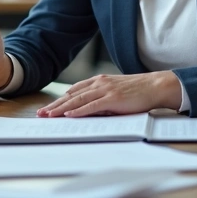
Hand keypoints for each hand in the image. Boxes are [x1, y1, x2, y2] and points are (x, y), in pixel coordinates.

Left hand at [37, 72, 183, 116]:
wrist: (155, 86)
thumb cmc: (138, 91)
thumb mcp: (116, 92)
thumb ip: (101, 99)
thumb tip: (88, 110)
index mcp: (98, 81)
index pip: (74, 91)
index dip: (60, 100)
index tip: (49, 108)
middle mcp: (98, 83)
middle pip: (71, 96)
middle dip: (55, 105)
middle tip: (41, 114)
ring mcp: (105, 90)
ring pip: (77, 100)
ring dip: (62, 109)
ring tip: (49, 116)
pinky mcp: (112, 99)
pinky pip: (91, 106)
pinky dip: (78, 111)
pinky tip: (68, 115)